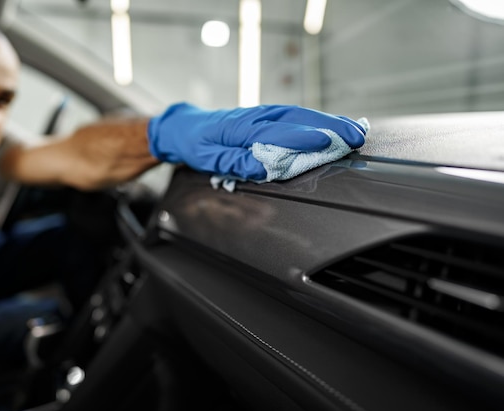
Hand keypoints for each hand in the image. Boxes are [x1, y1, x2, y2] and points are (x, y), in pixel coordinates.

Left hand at [148, 102, 366, 180]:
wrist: (184, 127)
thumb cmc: (195, 144)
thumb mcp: (207, 158)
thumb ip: (234, 161)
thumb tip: (262, 166)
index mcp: (240, 127)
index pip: (276, 132)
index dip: (302, 137)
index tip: (326, 142)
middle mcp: (256, 116)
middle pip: (297, 118)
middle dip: (328, 127)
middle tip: (355, 137)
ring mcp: (262, 114)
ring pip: (300, 114)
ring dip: (329, 121)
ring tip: (355, 130)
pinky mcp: (266, 116)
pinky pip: (295, 116)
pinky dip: (317, 119)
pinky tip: (334, 125)